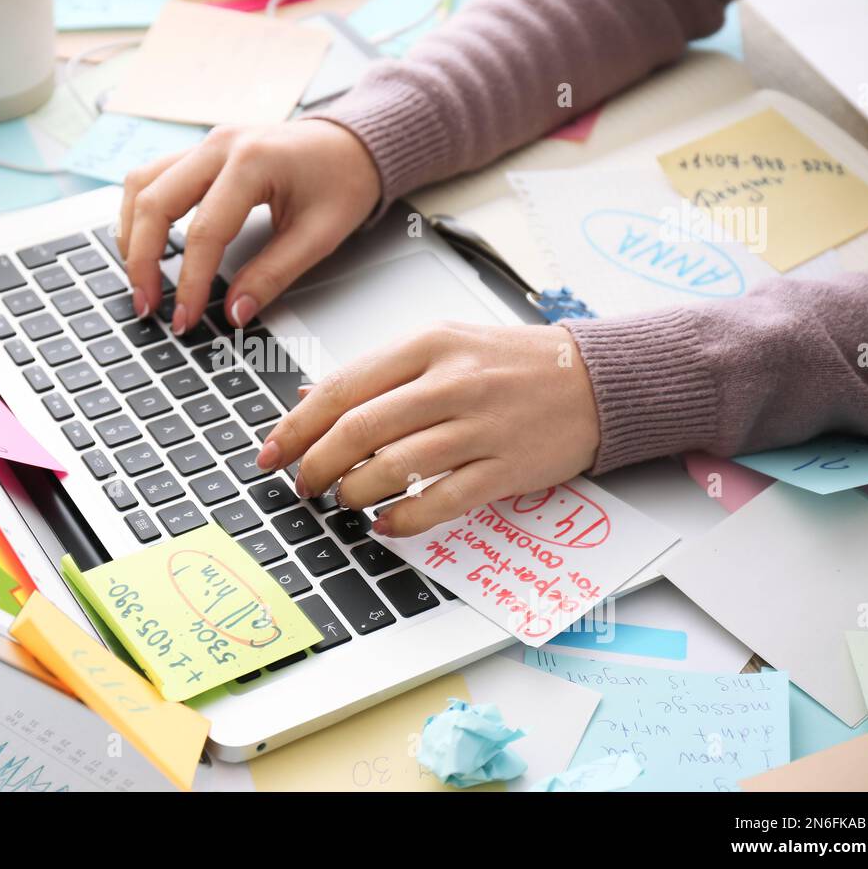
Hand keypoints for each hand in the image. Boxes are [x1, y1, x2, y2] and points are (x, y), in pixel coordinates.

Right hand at [117, 119, 380, 333]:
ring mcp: (206, 143)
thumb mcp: (319, 236)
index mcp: (253, 161)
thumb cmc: (343, 181)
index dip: (189, 282)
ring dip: (131, 234)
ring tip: (140, 279)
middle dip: (141, 260)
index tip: (183, 318)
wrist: (354, 143)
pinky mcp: (201, 151)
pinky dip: (141, 213)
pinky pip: (152, 177)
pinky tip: (145, 245)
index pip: (203, 232)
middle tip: (147, 305)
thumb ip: (273, 275)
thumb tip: (234, 313)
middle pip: (154, 202)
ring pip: (141, 184)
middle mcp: (220, 145)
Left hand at [257, 323, 600, 537]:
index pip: (343, 387)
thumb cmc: (514, 362)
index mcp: (428, 345)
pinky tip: (385, 523)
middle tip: (303, 485)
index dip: (297, 426)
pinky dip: (404, 519)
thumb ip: (378, 373)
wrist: (596, 379)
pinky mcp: (506, 468)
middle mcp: (452, 382)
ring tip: (343, 501)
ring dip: (355, 492)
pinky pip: (442, 500)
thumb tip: (311, 396)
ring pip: (395, 467)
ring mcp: (480, 426)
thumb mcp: (443, 345)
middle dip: (317, 464)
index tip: (271, 452)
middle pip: (360, 429)